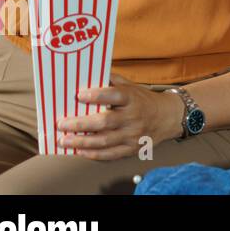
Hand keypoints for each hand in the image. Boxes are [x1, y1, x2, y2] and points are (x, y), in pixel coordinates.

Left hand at [56, 74, 183, 157]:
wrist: (168, 117)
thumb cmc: (143, 100)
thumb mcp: (131, 86)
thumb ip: (111, 81)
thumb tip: (87, 76)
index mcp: (133, 98)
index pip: (116, 95)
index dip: (98, 95)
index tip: (80, 95)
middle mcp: (133, 117)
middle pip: (105, 122)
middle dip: (81, 124)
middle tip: (62, 124)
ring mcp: (133, 135)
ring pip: (104, 141)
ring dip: (82, 141)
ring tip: (64, 140)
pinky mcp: (132, 149)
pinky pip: (111, 154)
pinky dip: (94, 154)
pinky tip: (80, 151)